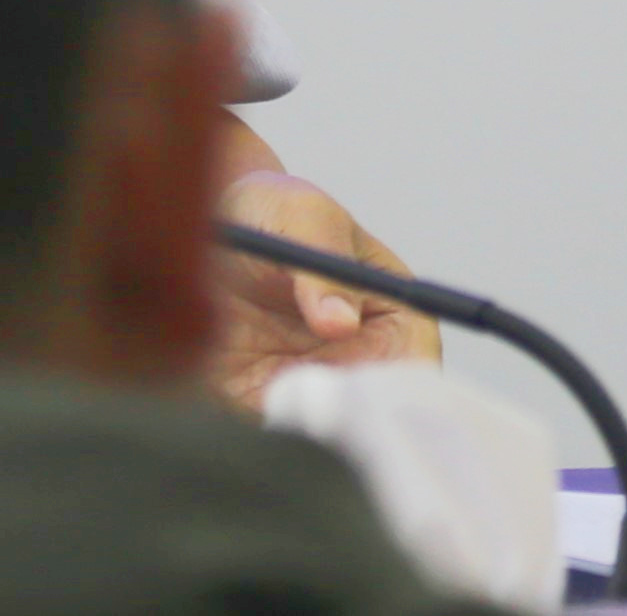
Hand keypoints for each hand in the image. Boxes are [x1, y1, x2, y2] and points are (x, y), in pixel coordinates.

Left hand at [211, 147, 442, 411]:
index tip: (375, 395)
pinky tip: (253, 421)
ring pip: (321, 424)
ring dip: (307, 427)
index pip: (411, 354)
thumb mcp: (303, 219)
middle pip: (370, 404)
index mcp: (384, 305)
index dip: (404, 382)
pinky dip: (265, 430)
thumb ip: (322, 268)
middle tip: (320, 413)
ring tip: (281, 413)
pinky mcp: (249, 394)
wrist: (202, 223)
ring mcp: (301, 375)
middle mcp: (349, 350)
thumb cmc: (271, 208)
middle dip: (353, 417)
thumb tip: (341, 323)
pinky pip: (265, 426)